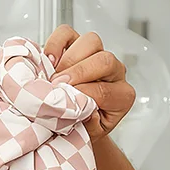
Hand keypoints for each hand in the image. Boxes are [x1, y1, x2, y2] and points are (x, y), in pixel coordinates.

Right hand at [44, 26, 135, 140]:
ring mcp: (95, 55)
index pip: (105, 90)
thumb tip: (88, 112)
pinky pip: (68, 33)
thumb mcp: (88, 135)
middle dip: (78, 73)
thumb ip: (90, 126)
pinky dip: (56, 43)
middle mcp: (113, 72)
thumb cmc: (82, 130)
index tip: (64, 105)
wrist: (74, 125)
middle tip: (57, 86)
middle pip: (104, 60)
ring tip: (53, 77)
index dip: (82, 95)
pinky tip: (48, 61)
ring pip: (90, 42)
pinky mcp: (76, 46)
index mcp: (121, 96)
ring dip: (69, 59)